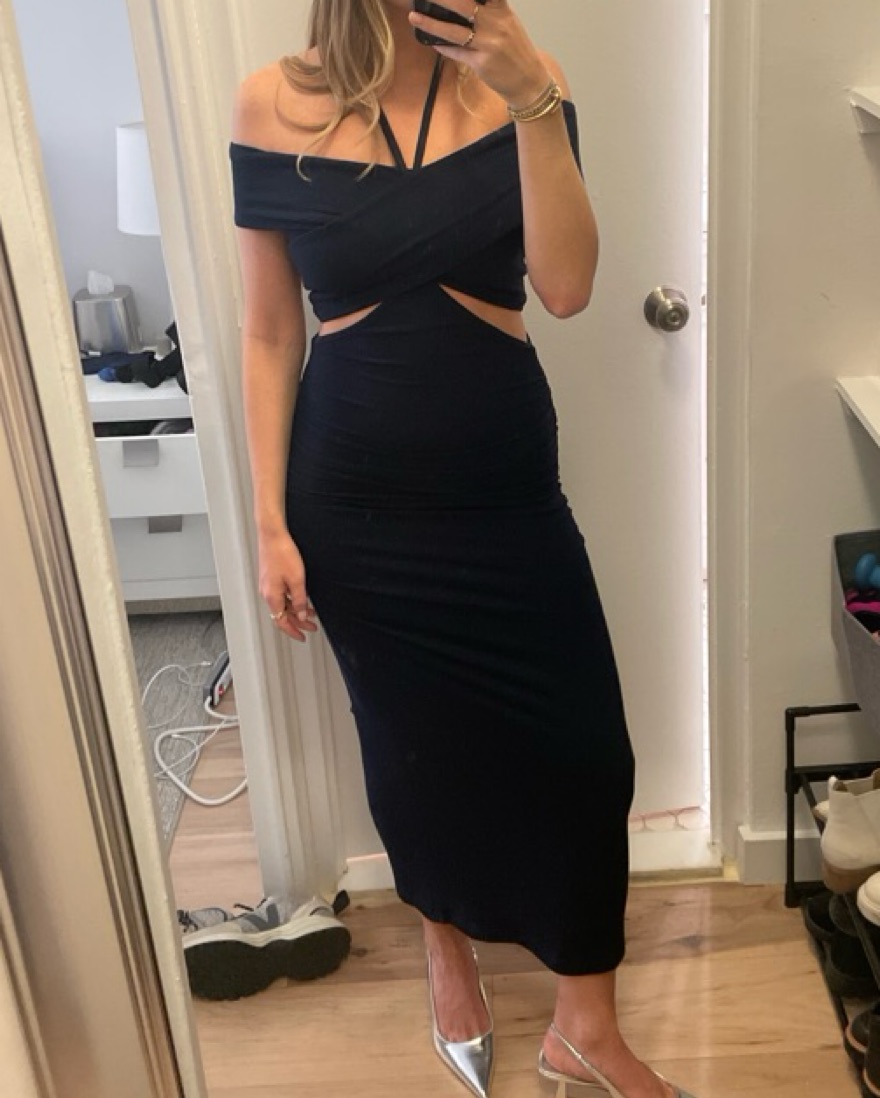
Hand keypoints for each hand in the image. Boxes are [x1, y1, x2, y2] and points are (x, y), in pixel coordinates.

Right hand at [258, 528, 318, 642]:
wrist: (273, 535)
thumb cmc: (282, 553)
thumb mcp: (297, 580)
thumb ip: (300, 600)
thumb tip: (303, 615)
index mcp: (272, 597)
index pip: (282, 622)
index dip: (294, 631)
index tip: (303, 636)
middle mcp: (267, 593)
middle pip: (282, 615)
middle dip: (298, 622)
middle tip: (312, 627)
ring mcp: (268, 585)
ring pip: (282, 605)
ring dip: (296, 610)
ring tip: (311, 613)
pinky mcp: (270, 577)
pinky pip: (281, 595)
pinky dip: (292, 600)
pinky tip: (302, 597)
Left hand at [409, 0, 549, 109]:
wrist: (529, 81)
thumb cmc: (516, 51)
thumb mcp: (508, 24)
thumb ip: (490, 10)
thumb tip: (463, 4)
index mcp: (502, 10)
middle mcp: (495, 24)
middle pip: (463, 5)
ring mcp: (488, 44)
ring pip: (454, 31)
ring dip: (431, 24)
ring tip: (414, 17)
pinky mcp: (481, 63)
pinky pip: (457, 53)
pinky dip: (443, 47)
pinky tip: (431, 42)